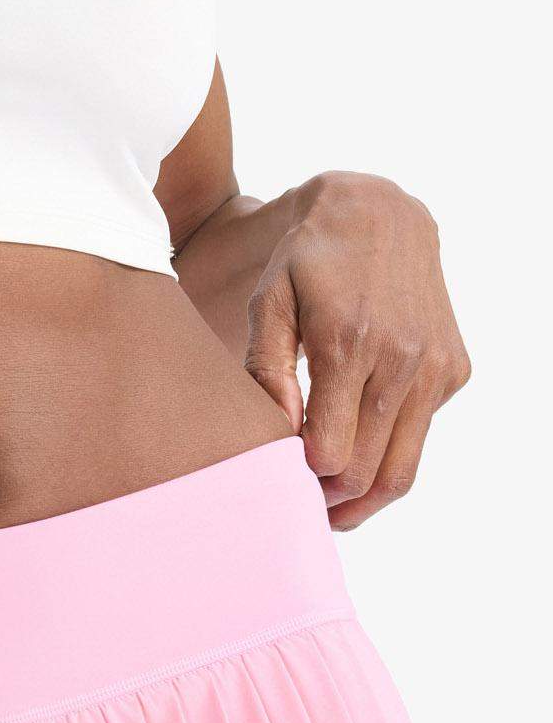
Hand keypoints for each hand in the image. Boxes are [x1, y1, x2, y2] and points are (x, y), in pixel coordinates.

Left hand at [244, 171, 471, 529]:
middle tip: (303, 511)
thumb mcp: (270, 301)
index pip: (331, 453)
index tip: (280, 483)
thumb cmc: (308, 260)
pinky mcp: (454, 368)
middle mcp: (401, 359)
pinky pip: (422, 432)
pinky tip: (361, 441)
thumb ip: (268, 368)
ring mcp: (435, 365)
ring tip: (333, 505)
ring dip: (368, 496)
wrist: (378, 212)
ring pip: (405, 467)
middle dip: (334, 501)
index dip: (304, 480)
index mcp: (347, 343)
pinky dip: (392, 450)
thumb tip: (282, 432)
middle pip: (370, 471)